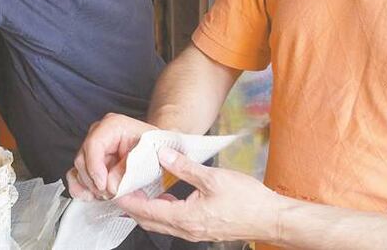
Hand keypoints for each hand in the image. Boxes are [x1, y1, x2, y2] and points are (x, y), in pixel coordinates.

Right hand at [68, 113, 157, 200]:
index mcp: (112, 125)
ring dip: (91, 187)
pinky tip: (92, 196)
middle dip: (95, 181)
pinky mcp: (90, 163)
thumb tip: (110, 186)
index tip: (103, 185)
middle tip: (111, 194)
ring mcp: (92, 149)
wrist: (157, 151)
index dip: (95, 167)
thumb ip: (127, 171)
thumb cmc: (153, 150)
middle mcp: (98, 134)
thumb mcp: (146, 159)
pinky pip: (76, 175)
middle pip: (83, 159)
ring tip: (109, 195)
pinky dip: (82, 188)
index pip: (94, 144)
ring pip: (79, 170)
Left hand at [116, 147, 283, 242]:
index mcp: (186, 218)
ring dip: (147, 210)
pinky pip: (174, 223)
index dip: (129, 201)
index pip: (147, 212)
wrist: (271, 218)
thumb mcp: (213, 178)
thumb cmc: (247, 200)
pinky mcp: (202, 230)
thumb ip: (184, 167)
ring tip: (137, 191)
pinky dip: (162, 212)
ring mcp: (195, 233)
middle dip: (133, 207)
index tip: (115, 189)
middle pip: (149, 222)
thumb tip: (162, 154)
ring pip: (161, 224)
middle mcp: (187, 230)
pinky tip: (164, 198)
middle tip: (120, 189)